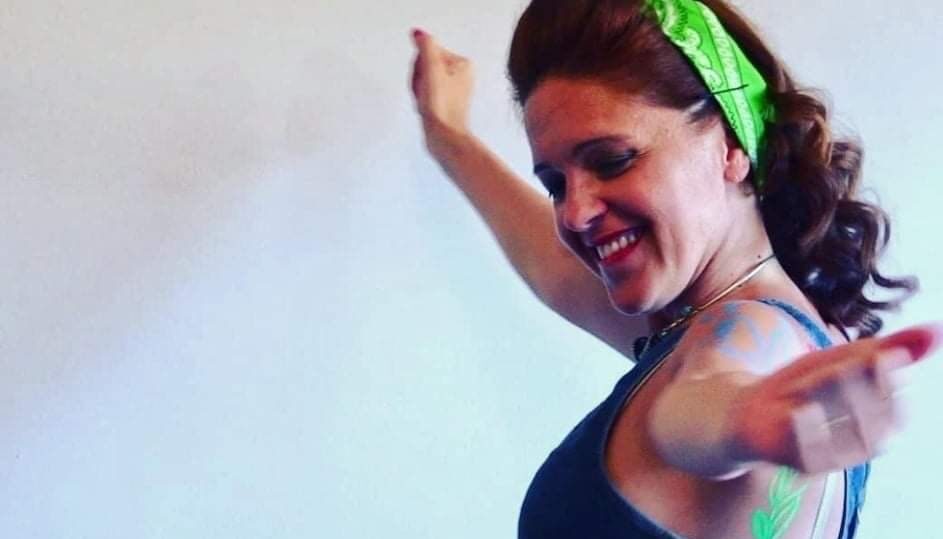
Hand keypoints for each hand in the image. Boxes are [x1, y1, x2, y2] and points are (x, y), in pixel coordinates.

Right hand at [409, 29, 474, 158]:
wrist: (444, 137)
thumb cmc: (442, 109)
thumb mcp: (432, 69)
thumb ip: (425, 46)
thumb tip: (419, 34)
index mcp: (462, 64)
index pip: (428, 52)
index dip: (420, 66)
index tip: (425, 79)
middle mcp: (461, 76)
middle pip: (425, 65)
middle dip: (419, 79)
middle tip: (426, 92)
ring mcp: (453, 90)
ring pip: (423, 80)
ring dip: (419, 90)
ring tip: (426, 102)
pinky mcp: (445, 103)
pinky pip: (425, 93)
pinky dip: (421, 100)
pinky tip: (426, 108)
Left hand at [728, 324, 942, 473]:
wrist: (743, 412)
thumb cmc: (800, 387)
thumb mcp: (839, 360)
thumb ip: (885, 348)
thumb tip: (938, 329)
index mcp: (873, 423)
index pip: (896, 410)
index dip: (893, 383)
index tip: (886, 354)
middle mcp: (856, 445)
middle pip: (875, 423)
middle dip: (868, 387)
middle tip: (861, 359)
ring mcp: (829, 457)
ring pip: (846, 438)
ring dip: (841, 401)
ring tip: (832, 373)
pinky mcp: (798, 464)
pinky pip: (812, 456)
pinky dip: (810, 431)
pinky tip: (805, 409)